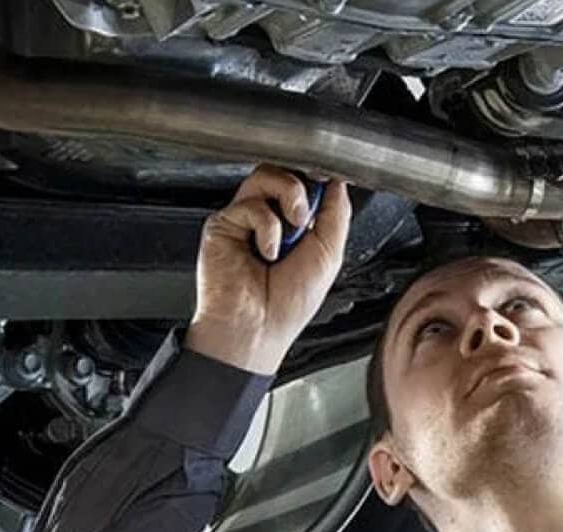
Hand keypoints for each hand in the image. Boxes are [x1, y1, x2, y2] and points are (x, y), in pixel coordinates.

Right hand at [185, 165, 351, 375]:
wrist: (258, 328)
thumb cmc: (288, 305)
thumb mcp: (329, 256)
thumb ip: (336, 216)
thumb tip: (339, 182)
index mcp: (295, 227)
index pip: (306, 183)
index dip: (318, 179)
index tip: (330, 183)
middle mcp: (270, 219)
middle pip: (284, 171)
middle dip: (303, 188)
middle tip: (307, 217)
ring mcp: (245, 220)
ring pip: (266, 176)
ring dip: (289, 198)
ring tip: (293, 229)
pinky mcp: (223, 224)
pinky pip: (250, 204)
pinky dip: (267, 227)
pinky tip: (267, 253)